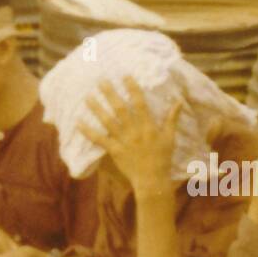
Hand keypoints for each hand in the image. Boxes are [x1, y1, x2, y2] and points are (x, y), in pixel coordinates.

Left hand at [79, 77, 180, 198]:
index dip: (132, 89)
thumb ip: (172, 118)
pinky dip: (88, 132)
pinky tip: (78, 123)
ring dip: (97, 109)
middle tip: (101, 81)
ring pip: (108, 122)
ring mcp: (123, 141)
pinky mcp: (115, 151)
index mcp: (149, 126)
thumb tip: (179, 102)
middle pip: (120, 109)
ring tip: (87, 97)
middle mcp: (135, 131)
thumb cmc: (163, 158)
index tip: (125, 76)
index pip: (140, 103)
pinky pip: (99, 140)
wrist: (153, 180)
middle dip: (110, 94)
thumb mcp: (170, 137)